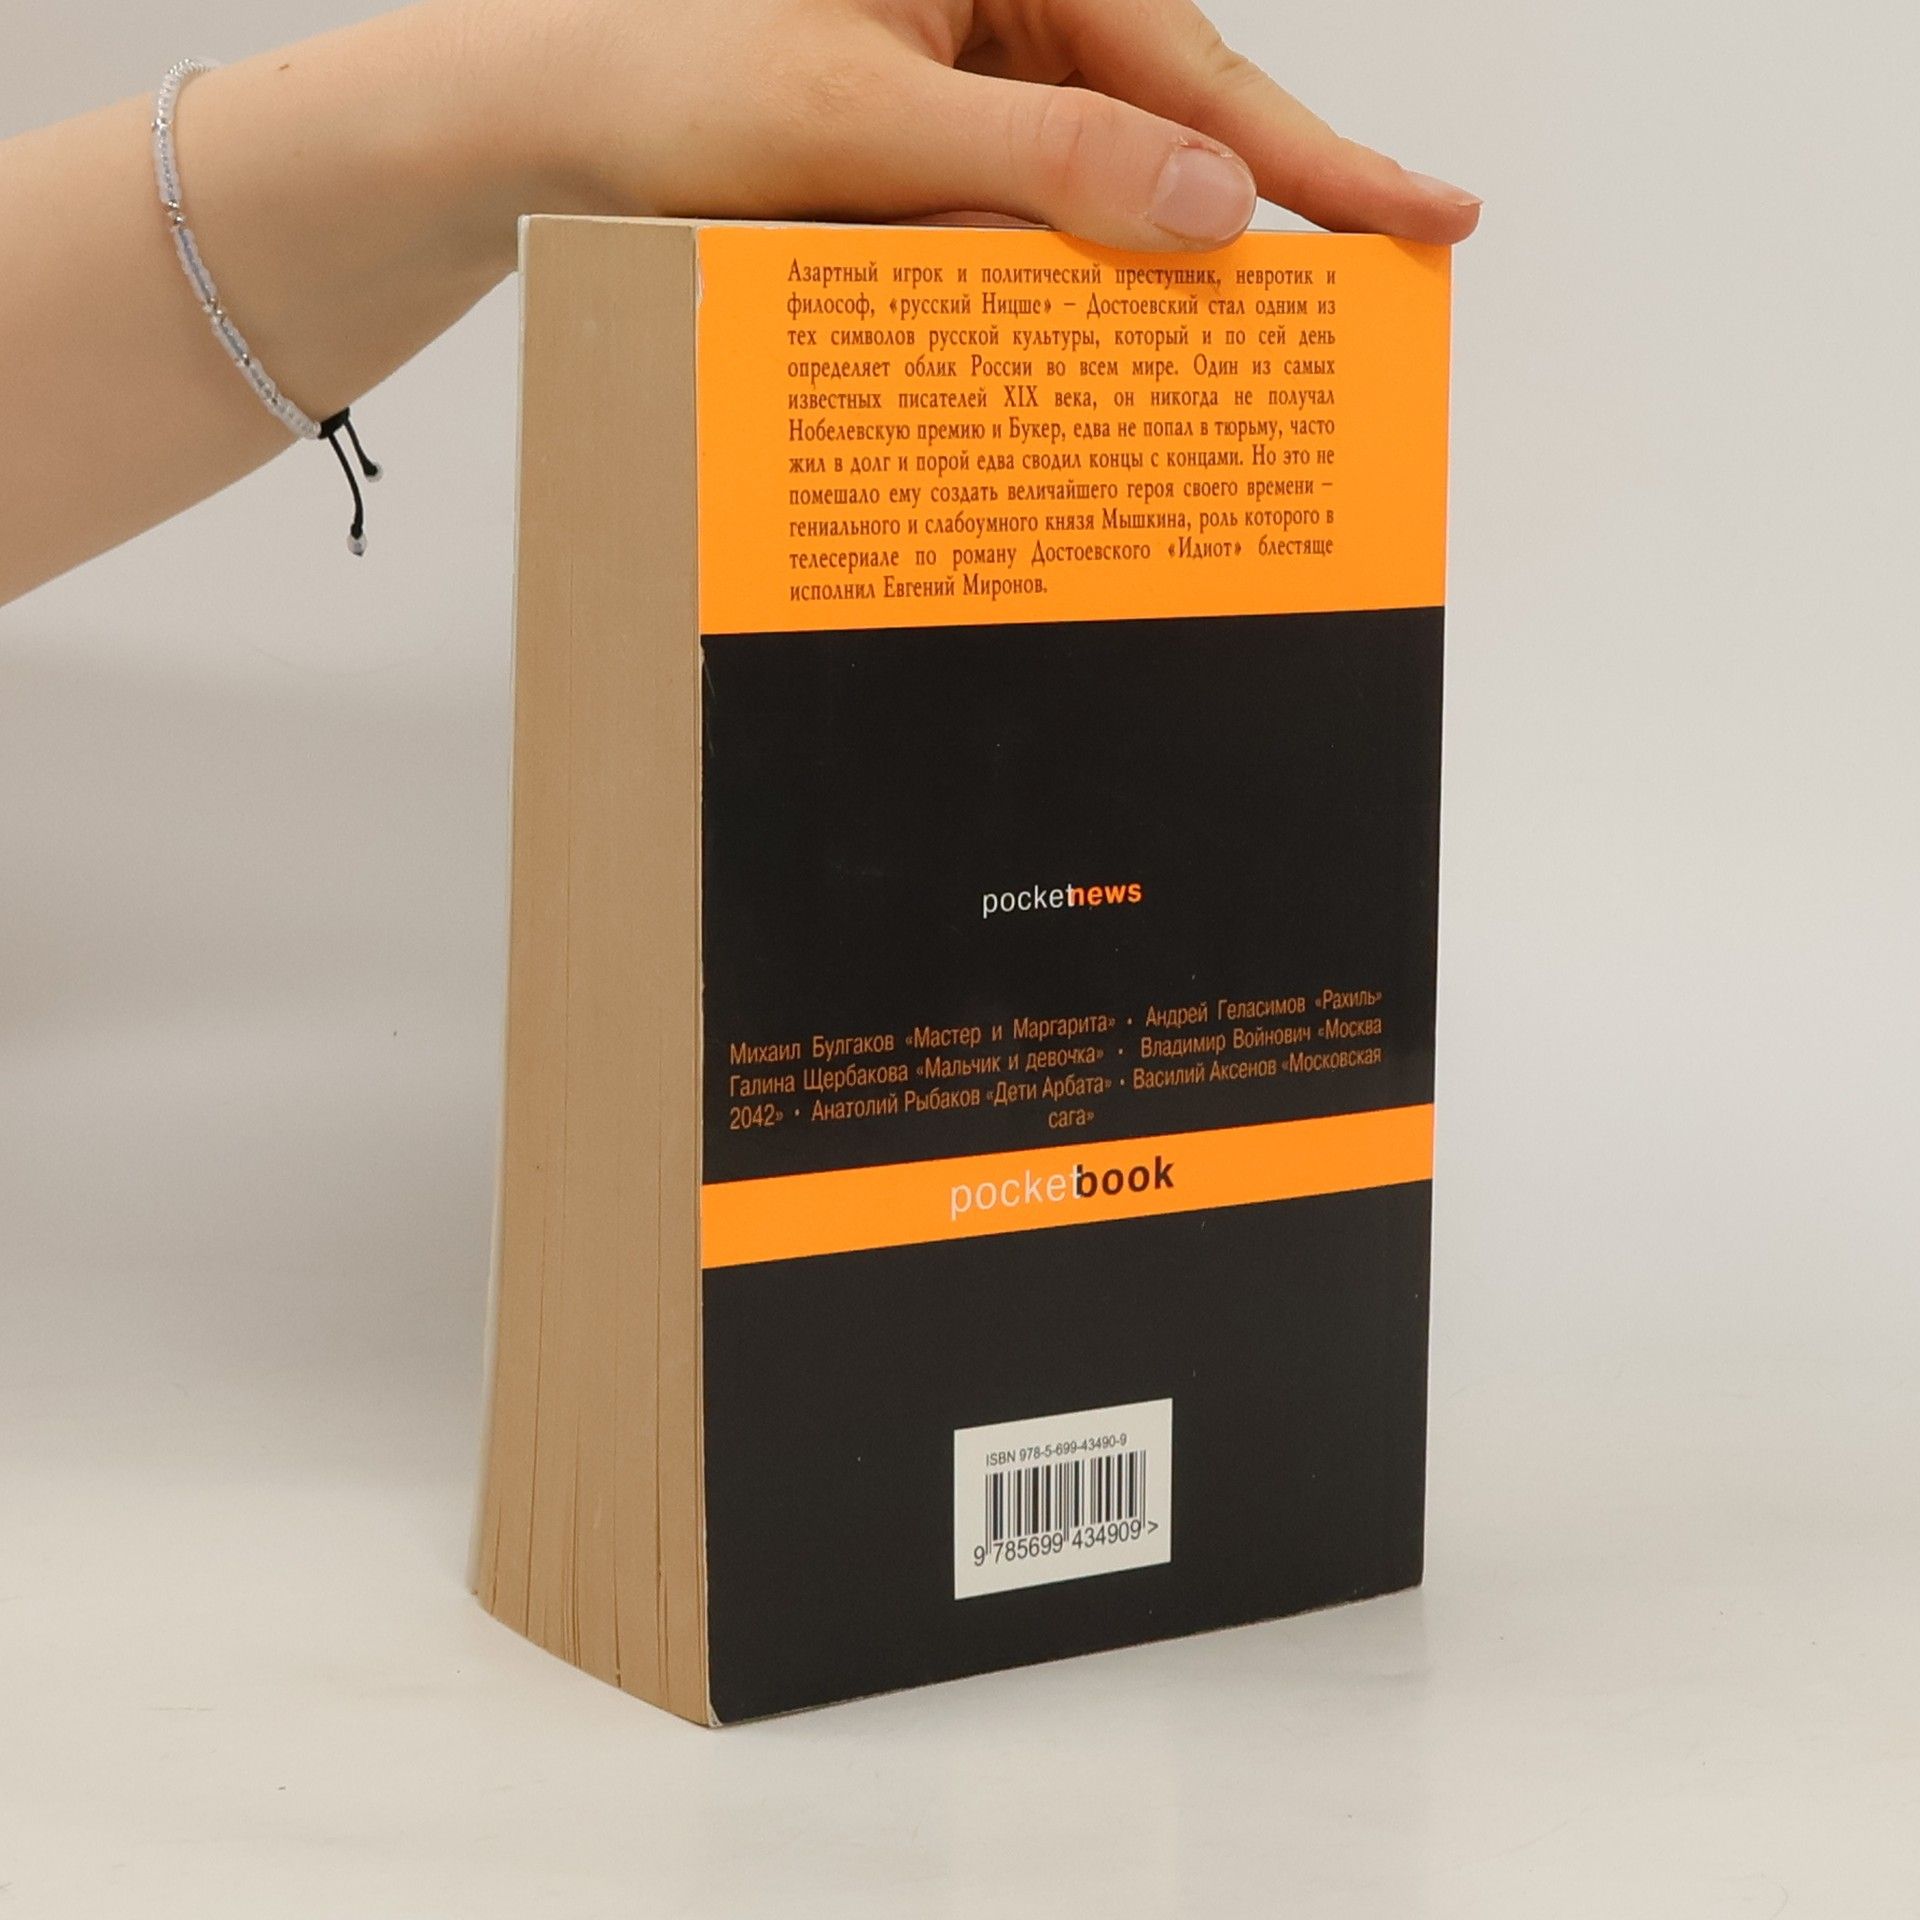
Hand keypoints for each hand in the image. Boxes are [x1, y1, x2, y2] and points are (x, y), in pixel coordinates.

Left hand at [453, 0, 1479, 252]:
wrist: (526, 121)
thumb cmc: (658, 80)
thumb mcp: (852, 125)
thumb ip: (1037, 162)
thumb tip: (1208, 209)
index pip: (1185, 65)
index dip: (1312, 157)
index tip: (1428, 216)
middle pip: (1160, 114)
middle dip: (1246, 211)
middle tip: (1374, 287)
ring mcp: (962, 58)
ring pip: (1093, 172)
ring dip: (1140, 257)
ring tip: (1222, 343)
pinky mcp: (924, 124)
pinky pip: (1021, 200)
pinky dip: (1051, 267)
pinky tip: (1083, 319)